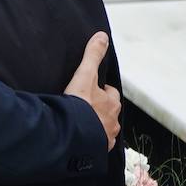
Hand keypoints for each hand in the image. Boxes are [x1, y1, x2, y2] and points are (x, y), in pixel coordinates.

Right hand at [63, 31, 120, 151]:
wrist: (73, 133)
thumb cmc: (80, 104)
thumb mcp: (84, 75)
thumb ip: (92, 55)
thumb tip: (102, 35)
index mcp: (111, 103)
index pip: (111, 94)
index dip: (103, 91)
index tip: (94, 90)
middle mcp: (112, 121)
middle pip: (110, 113)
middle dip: (102, 110)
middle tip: (87, 106)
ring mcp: (106, 137)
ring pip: (105, 129)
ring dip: (97, 126)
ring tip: (82, 123)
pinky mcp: (97, 149)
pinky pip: (96, 144)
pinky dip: (90, 141)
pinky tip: (80, 138)